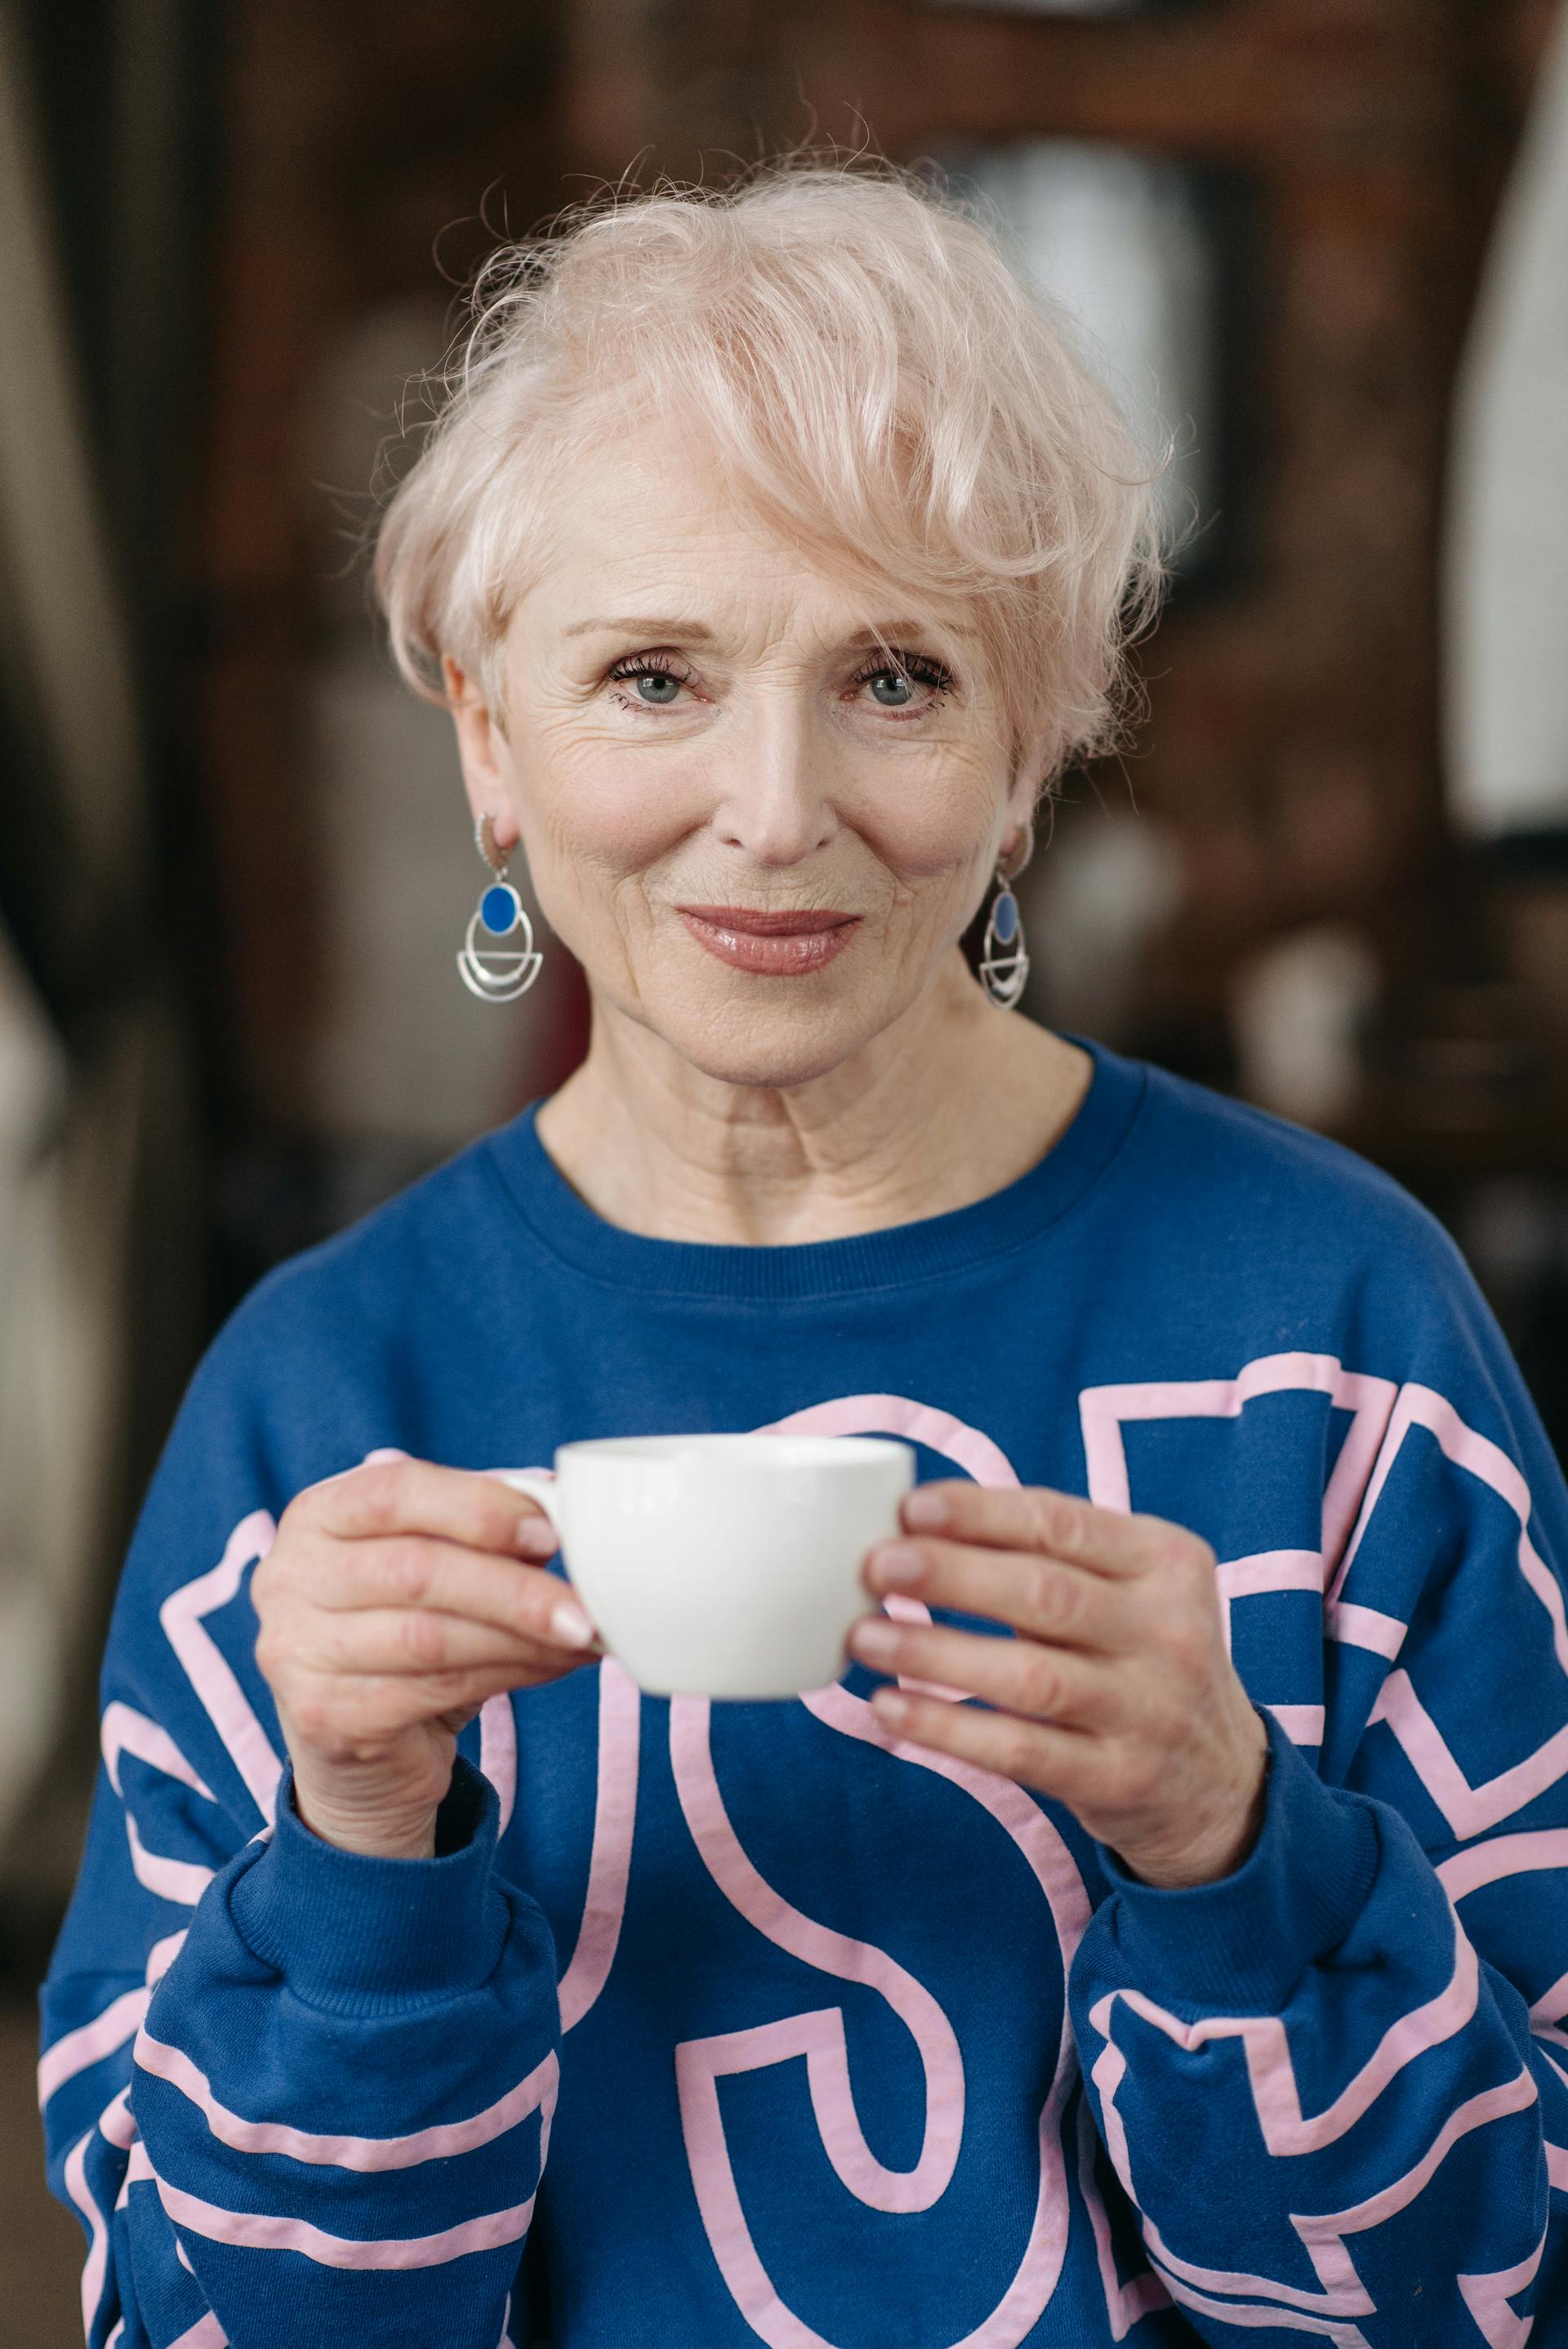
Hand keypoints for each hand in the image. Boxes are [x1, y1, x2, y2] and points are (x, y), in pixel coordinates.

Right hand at [252, 1458, 597, 1858]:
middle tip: (583, 1608)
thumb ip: (477, 1526)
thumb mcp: (430, 1563)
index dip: (477, 1507)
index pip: (393, 1491)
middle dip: (514, 1589)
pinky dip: (507, 1675)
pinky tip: (551, 1667)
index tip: (550, 1532)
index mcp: (316, 1516)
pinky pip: (433, 1690)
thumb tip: (558, 1498)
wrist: (357, 1749)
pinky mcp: (325, 1716)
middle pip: (416, 1570)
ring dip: (521, 1639)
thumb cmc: (404, 1628)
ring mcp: (297, 1651)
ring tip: (581, 1638)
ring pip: (430, 1637)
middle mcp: (289, 1578)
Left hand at [848, 1484, 1268, 1888]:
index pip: (1063, 1523)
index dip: (981, 1513)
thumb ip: (1048, 1558)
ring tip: (865, 1636)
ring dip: (936, 1652)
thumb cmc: (1139, 1659)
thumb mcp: (1128, 1591)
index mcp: (1166, 1562)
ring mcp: (1149, 1709)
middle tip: (877, 1566)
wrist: (1219, 1781)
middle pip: (1046, 1594)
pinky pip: (1020, 1750)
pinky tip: (890, 1708)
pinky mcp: (1120, 1777)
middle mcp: (1169, 1631)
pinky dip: (947, 1727)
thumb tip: (915, 1529)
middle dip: (952, 1575)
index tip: (909, 1508)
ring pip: (1031, 1676)